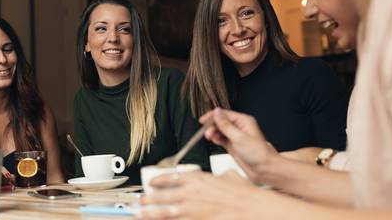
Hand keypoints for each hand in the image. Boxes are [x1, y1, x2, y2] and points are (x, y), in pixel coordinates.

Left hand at [138, 171, 256, 219]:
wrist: (251, 208)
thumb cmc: (243, 195)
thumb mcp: (229, 177)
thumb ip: (220, 177)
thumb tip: (220, 177)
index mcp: (197, 179)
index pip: (171, 177)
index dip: (158, 180)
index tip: (152, 183)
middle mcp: (190, 194)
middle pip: (162, 195)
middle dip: (149, 199)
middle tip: (141, 200)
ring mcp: (191, 210)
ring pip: (164, 211)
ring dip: (150, 213)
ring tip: (140, 215)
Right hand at [200, 108, 277, 180]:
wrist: (264, 169)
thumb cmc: (258, 153)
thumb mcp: (239, 138)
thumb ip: (226, 125)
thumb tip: (217, 112)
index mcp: (243, 121)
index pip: (224, 114)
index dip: (212, 116)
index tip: (203, 120)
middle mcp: (239, 127)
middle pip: (220, 121)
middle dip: (212, 126)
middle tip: (207, 134)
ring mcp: (235, 136)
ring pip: (219, 130)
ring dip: (213, 133)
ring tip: (210, 138)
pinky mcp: (232, 144)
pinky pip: (221, 138)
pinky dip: (216, 139)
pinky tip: (215, 141)